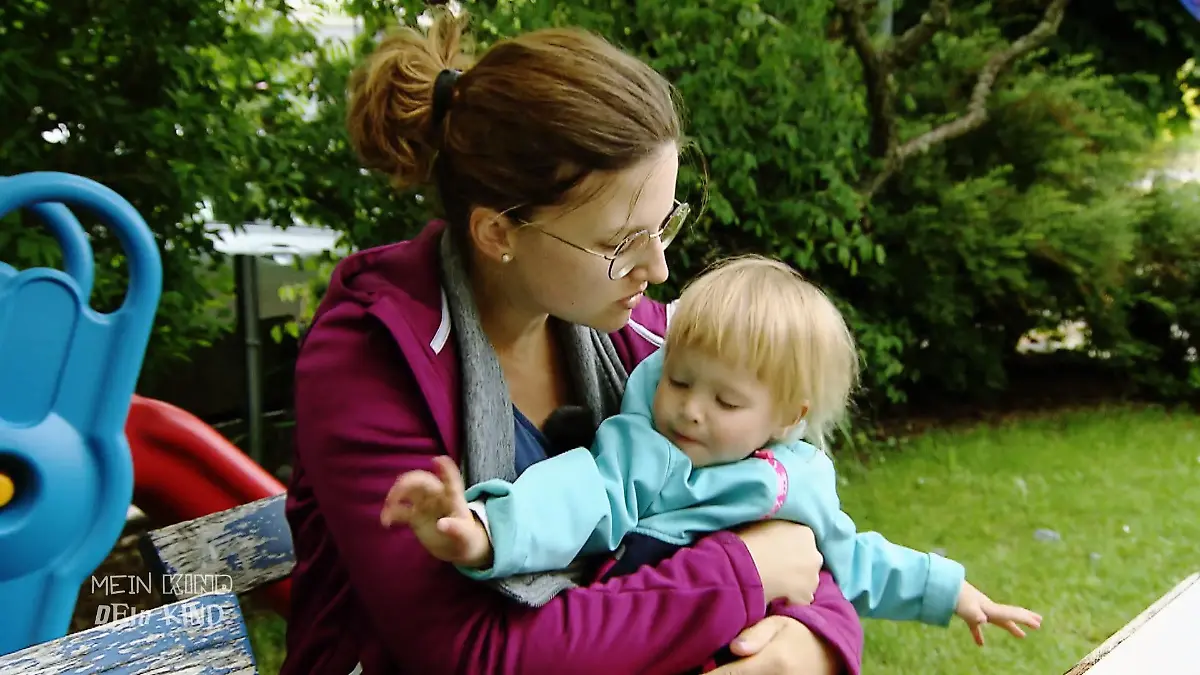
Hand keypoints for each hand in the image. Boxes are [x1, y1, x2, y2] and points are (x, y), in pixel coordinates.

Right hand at [380, 456, 492, 567]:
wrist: (456, 549)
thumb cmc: (467, 538)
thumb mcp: (466, 536)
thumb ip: (456, 529)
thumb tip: (441, 524)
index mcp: (452, 497)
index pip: (450, 479)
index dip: (445, 468)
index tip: (437, 460)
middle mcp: (437, 496)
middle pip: (421, 481)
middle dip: (407, 483)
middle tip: (395, 497)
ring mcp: (424, 504)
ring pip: (407, 491)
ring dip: (395, 495)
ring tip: (388, 510)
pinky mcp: (414, 516)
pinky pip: (399, 510)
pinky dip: (391, 513)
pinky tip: (386, 523)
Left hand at [709, 616, 837, 674]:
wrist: (831, 652)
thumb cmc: (800, 632)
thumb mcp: (780, 623)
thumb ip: (756, 634)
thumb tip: (735, 647)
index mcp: (774, 662)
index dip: (709, 674)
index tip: (699, 669)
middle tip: (711, 667)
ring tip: (724, 668)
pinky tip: (737, 672)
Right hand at [734, 520, 822, 606]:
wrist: (745, 568)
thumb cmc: (749, 541)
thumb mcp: (764, 524)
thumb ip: (777, 531)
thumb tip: (775, 537)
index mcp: (805, 533)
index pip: (802, 539)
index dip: (789, 546)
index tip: (777, 551)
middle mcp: (814, 555)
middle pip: (808, 559)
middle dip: (797, 564)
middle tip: (777, 568)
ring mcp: (813, 578)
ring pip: (807, 580)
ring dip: (796, 582)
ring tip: (776, 584)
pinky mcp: (805, 598)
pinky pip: (801, 598)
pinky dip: (792, 599)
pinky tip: (778, 597)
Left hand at [955, 581, 1041, 645]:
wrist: (944, 587)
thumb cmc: (957, 599)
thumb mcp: (968, 609)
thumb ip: (975, 614)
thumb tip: (982, 619)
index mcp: (991, 609)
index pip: (1011, 614)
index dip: (1025, 619)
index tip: (1038, 623)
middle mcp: (988, 608)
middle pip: (1010, 615)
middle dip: (1025, 619)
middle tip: (1039, 623)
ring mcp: (979, 610)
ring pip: (999, 620)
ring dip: (1011, 627)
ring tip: (1022, 635)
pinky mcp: (968, 614)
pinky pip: (977, 626)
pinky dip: (979, 634)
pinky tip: (980, 644)